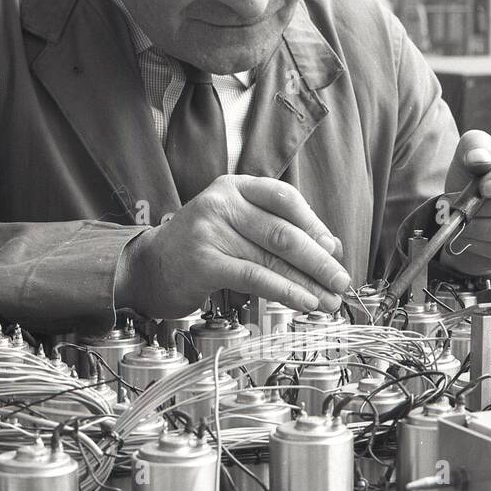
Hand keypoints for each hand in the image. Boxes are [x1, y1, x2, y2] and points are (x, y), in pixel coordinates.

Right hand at [114, 175, 349, 318]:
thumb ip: (277, 232)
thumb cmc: (201, 250)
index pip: (284, 199)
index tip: (334, 250)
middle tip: (341, 281)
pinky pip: (255, 276)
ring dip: (307, 283)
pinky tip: (304, 303)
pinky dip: (285, 291)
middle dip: (318, 260)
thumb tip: (330, 249)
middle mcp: (221, 203)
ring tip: (328, 301)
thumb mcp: (237, 229)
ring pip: (272, 257)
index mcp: (234, 187)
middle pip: (283, 231)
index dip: (314, 225)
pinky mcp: (204, 262)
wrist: (149, 269)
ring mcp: (210, 230)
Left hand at [440, 129, 490, 274]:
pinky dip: (484, 247)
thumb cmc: (480, 180)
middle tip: (462, 208)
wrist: (476, 215)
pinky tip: (473, 238)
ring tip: (463, 223)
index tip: (483, 187)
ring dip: (481, 228)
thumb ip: (476, 146)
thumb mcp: (473, 155)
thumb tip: (480, 159)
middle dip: (484, 208)